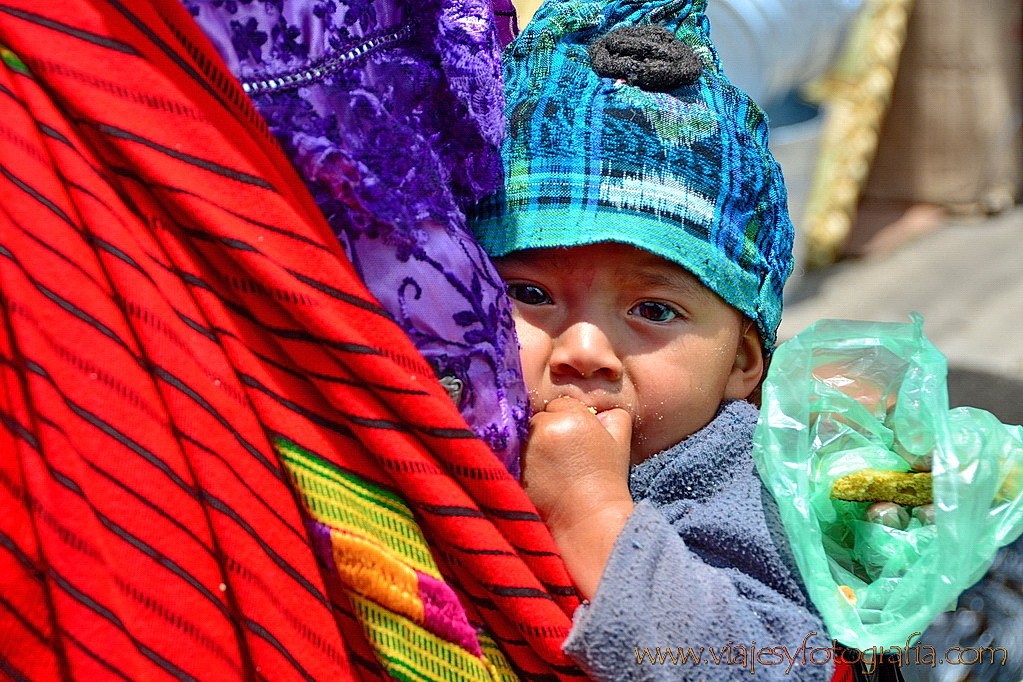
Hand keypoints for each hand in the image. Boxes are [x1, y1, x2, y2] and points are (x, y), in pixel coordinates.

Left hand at [522, 396, 634, 598]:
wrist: (588, 522)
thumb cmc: (606, 483)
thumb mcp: (619, 444)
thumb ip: (613, 418)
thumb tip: (599, 411)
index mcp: (571, 417)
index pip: (560, 405)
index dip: (568, 422)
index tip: (575, 442)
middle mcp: (544, 427)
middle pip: (538, 419)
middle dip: (547, 433)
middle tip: (561, 458)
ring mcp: (525, 448)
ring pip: (524, 436)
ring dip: (532, 448)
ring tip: (550, 471)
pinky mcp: (511, 468)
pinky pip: (512, 455)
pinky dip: (522, 464)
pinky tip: (537, 479)